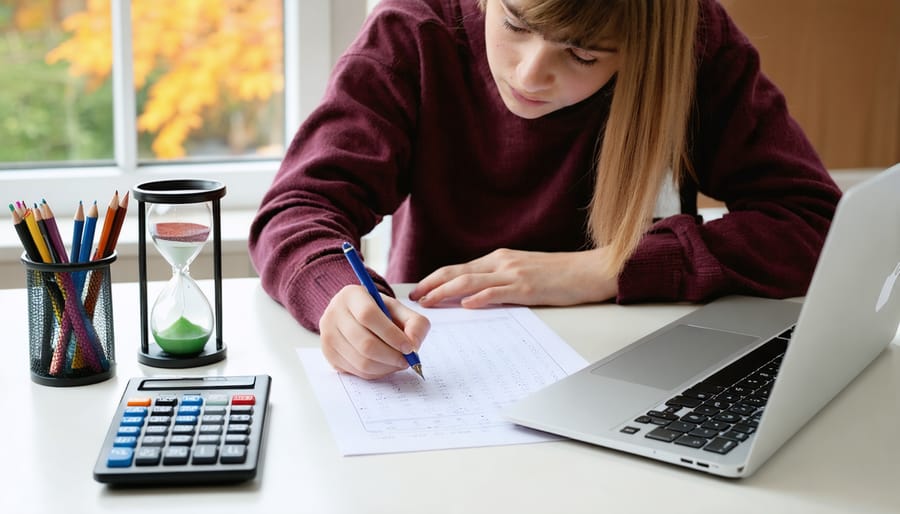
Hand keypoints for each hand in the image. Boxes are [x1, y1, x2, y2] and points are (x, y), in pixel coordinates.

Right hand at [319, 285, 430, 378]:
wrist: (356, 316)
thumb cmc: (380, 312)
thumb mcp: (400, 310)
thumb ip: (415, 324)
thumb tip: (414, 345)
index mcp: (351, 295)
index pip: (368, 316)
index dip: (391, 334)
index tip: (409, 347)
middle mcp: (334, 314)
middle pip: (364, 343)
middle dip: (391, 356)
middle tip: (407, 360)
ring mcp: (327, 335)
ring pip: (360, 361)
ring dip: (386, 367)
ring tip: (398, 362)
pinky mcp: (328, 354)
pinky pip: (356, 372)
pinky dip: (376, 373)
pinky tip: (385, 365)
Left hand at [409, 248, 617, 307]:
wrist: (589, 271)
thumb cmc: (558, 275)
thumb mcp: (522, 272)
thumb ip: (499, 280)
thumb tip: (473, 296)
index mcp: (499, 259)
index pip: (459, 268)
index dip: (435, 278)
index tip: (418, 289)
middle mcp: (502, 263)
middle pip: (458, 271)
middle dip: (432, 284)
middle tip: (413, 297)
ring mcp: (514, 274)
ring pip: (472, 281)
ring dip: (446, 292)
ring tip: (429, 302)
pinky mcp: (528, 288)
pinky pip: (498, 292)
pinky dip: (480, 298)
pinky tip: (466, 305)